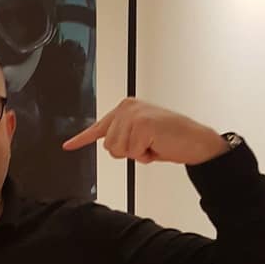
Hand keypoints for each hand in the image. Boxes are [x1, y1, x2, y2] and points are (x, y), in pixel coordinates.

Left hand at [62, 98, 228, 164]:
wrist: (196, 141)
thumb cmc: (172, 139)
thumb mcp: (141, 136)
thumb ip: (123, 136)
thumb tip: (107, 145)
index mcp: (126, 108)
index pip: (99, 127)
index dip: (82, 139)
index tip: (68, 145)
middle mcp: (128, 108)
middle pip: (109, 146)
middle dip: (129, 152)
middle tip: (148, 145)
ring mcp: (134, 115)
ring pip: (118, 151)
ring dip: (137, 154)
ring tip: (154, 144)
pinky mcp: (142, 125)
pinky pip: (132, 153)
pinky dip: (146, 155)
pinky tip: (158, 145)